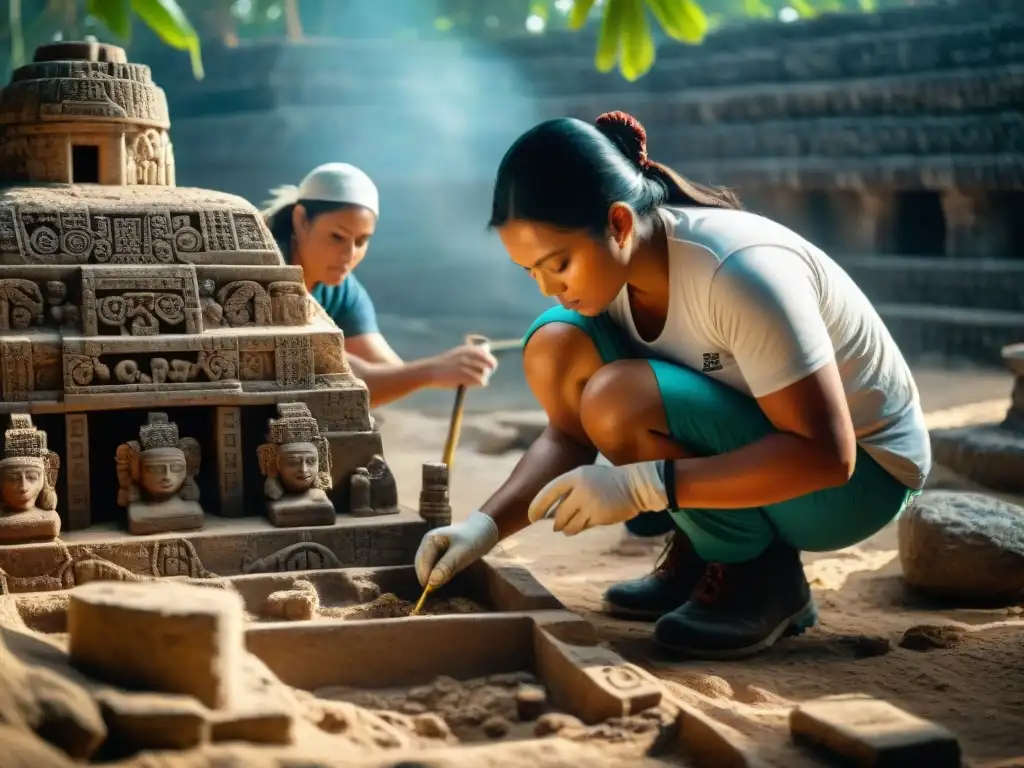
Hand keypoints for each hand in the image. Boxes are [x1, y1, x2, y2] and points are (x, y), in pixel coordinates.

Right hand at [415, 511, 500, 587]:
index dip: (424, 576)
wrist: (483, 531)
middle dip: (426, 578)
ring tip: (441, 586)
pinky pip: (433, 569)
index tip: (429, 590)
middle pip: (421, 566)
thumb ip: (446, 566)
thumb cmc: (474, 538)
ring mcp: (432, 550)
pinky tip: (445, 579)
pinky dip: (437, 576)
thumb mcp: (462, 552)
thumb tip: (431, 582)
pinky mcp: (437, 556)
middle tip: (434, 591)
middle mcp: (427, 544)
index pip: (422, 561)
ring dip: (431, 578)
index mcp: (430, 539)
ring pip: (426, 569)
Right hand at [427, 344, 498, 388]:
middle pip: (487, 361)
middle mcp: (467, 355)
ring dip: (484, 376)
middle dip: (490, 366)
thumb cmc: (443, 366)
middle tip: (489, 372)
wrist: (429, 371)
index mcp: (465, 349)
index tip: (492, 365)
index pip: (484, 352)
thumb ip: (468, 357)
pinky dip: (481, 382)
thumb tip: (482, 359)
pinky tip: (481, 384)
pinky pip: (479, 379)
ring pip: (484, 371)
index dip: (490, 359)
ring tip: (482, 380)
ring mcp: (465, 364)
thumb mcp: (456, 356)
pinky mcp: (463, 373)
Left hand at [527, 461, 667, 535]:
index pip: (549, 492)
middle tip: (556, 526)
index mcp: (574, 476)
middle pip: (558, 515)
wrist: (634, 485)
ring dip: (567, 529)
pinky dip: (581, 528)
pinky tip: (584, 524)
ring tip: (568, 528)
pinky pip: (582, 527)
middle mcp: (580, 489)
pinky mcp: (599, 516)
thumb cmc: (606, 482)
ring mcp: (590, 503)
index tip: (531, 518)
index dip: (537, 506)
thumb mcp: (585, 477)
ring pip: (569, 525)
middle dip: (557, 523)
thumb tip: (548, 511)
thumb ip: (568, 490)